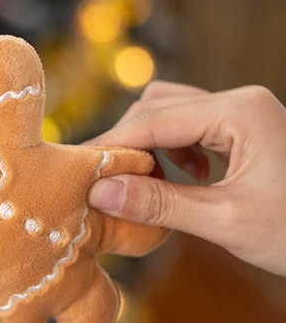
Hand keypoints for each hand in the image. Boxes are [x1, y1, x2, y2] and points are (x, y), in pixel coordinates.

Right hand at [87, 81, 285, 275]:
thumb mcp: (224, 221)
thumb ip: (159, 204)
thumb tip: (100, 193)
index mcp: (240, 112)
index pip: (154, 120)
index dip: (110, 148)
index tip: (76, 175)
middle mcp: (241, 101)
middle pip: (157, 108)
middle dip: (126, 146)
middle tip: (99, 186)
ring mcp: (244, 112)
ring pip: (172, 114)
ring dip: (148, 146)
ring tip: (139, 184)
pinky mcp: (245, 129)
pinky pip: (192, 127)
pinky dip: (172, 150)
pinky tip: (181, 179)